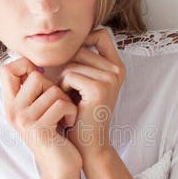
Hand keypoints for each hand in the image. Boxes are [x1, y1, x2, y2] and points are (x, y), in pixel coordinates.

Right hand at [0, 55, 82, 178]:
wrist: (60, 170)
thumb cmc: (55, 137)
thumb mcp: (39, 112)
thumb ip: (34, 91)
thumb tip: (35, 64)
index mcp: (10, 106)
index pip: (6, 70)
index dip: (25, 65)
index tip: (42, 77)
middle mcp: (13, 112)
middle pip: (35, 75)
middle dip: (55, 87)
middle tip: (59, 105)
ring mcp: (24, 120)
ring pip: (53, 90)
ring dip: (66, 101)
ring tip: (65, 116)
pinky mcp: (40, 129)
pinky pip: (61, 104)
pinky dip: (71, 112)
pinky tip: (68, 123)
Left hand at [56, 27, 124, 159]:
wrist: (87, 144)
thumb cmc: (78, 113)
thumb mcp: (81, 82)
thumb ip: (79, 60)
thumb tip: (59, 36)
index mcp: (116, 66)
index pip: (100, 34)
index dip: (83, 41)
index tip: (72, 62)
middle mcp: (117, 70)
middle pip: (81, 48)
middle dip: (67, 66)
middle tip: (69, 90)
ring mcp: (111, 78)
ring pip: (72, 62)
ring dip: (63, 80)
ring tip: (70, 98)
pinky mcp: (100, 88)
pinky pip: (70, 75)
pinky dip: (63, 88)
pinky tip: (70, 104)